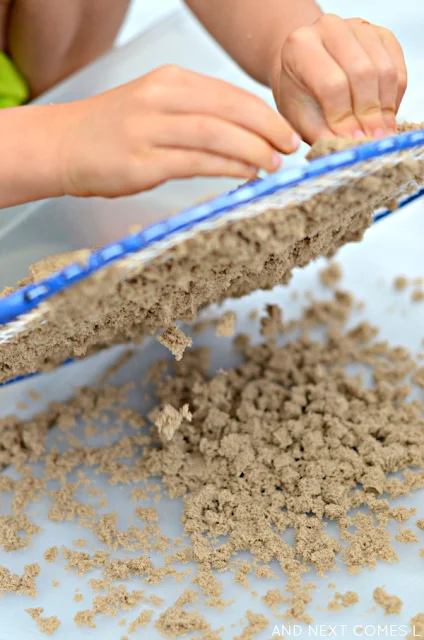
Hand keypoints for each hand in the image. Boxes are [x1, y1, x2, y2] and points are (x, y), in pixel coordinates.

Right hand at [57, 65, 300, 197]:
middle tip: (291, 148)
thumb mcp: (155, 106)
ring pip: (216, 135)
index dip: (266, 114)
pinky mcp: (141, 162)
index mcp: (169, 81)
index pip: (230, 94)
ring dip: (252, 151)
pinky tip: (246, 175)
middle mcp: (161, 99)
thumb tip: (244, 134)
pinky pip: (196, 163)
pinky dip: (227, 168)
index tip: (287, 132)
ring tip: (274, 165)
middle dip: (268, 130)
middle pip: (230, 110)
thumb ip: (195, 114)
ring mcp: (150, 129)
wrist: (62, 145)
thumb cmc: (112, 130)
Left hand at [271, 14, 407, 143]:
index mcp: (301, 46)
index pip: (331, 84)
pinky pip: (398, 69)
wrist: (306, 70)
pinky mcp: (381, 35)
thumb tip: (349, 149)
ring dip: (385, 108)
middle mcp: (329, 27)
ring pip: (384, 71)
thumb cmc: (300, 96)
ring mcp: (358, 27)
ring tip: (379, 133)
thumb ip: (321, 134)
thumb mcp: (299, 118)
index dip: (345, 117)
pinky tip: (384, 116)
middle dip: (369, 114)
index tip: (352, 140)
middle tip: (371, 141)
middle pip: (362, 73)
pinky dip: (394, 98)